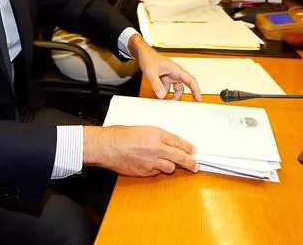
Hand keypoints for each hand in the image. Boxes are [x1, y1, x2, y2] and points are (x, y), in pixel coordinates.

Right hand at [82, 125, 197, 175]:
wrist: (107, 146)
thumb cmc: (120, 135)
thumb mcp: (143, 129)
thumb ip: (157, 136)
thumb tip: (169, 143)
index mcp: (157, 134)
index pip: (178, 142)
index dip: (188, 147)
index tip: (193, 151)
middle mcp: (156, 148)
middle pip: (179, 157)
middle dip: (190, 162)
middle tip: (196, 165)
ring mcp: (151, 162)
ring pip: (170, 167)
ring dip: (171, 166)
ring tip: (171, 165)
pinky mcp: (145, 172)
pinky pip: (156, 173)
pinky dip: (156, 170)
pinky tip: (152, 166)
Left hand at [128, 35, 201, 100]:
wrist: (142, 53)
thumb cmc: (148, 58)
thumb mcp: (151, 72)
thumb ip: (156, 84)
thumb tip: (162, 96)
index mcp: (176, 70)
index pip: (190, 80)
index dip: (196, 90)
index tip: (199, 99)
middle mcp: (174, 73)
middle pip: (184, 86)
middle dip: (186, 95)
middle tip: (188, 106)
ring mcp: (169, 76)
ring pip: (175, 89)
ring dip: (172, 96)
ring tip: (169, 104)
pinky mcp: (164, 78)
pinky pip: (167, 88)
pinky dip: (165, 93)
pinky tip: (160, 97)